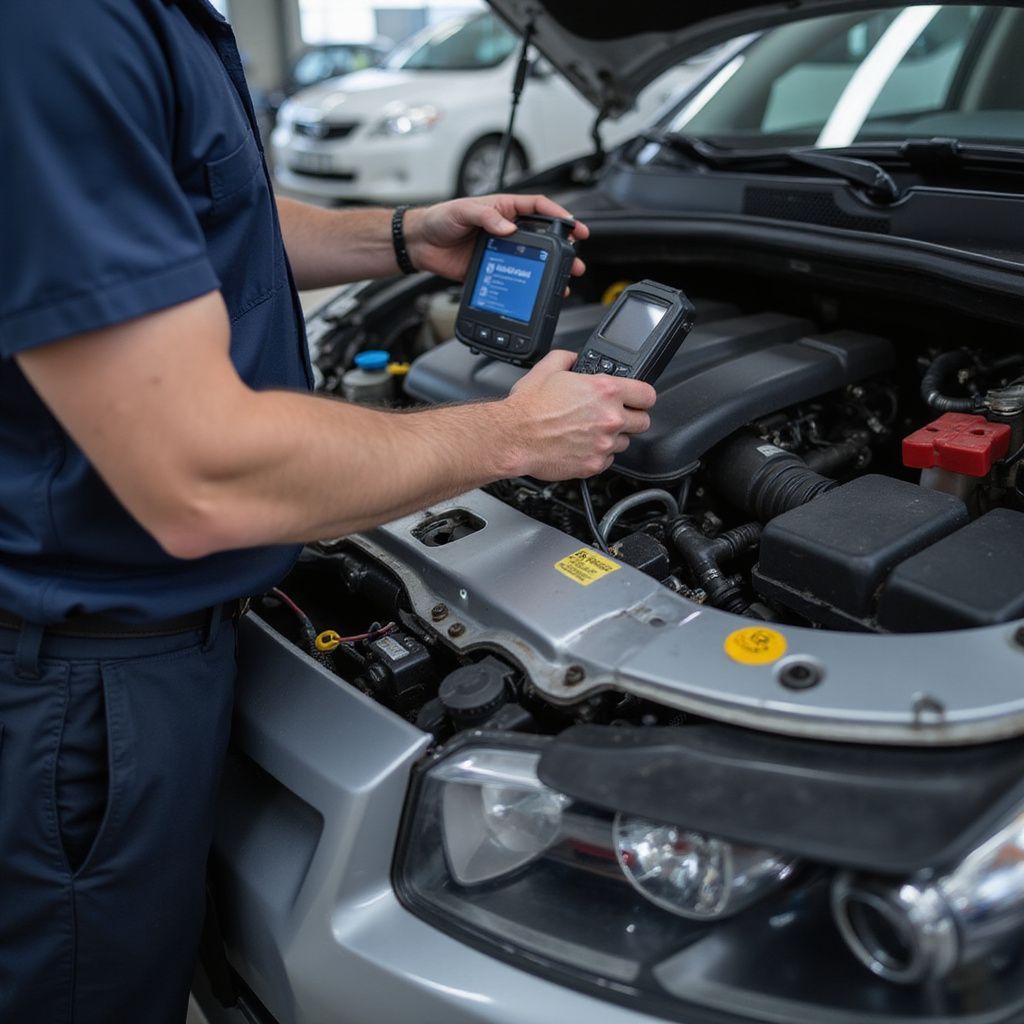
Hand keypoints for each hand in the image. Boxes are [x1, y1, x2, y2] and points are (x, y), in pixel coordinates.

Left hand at [403, 194, 588, 283]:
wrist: (420, 244)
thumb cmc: (439, 219)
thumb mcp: (463, 211)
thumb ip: (487, 217)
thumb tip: (509, 229)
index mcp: (503, 209)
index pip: (538, 208)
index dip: (559, 215)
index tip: (574, 226)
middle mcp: (505, 229)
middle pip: (543, 236)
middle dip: (563, 247)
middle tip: (575, 258)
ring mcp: (501, 250)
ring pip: (533, 258)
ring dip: (550, 269)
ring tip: (565, 278)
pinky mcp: (493, 268)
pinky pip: (516, 275)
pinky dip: (529, 283)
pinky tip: (538, 290)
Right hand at [503, 351, 656, 480]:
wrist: (513, 438)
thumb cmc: (528, 408)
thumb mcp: (548, 368)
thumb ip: (569, 358)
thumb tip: (575, 360)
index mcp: (605, 390)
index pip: (647, 395)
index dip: (641, 397)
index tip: (636, 400)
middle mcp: (610, 417)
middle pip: (643, 421)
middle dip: (630, 418)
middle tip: (612, 416)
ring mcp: (604, 443)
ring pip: (625, 442)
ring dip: (612, 437)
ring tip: (589, 432)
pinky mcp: (594, 464)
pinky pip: (608, 460)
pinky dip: (598, 454)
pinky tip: (581, 445)